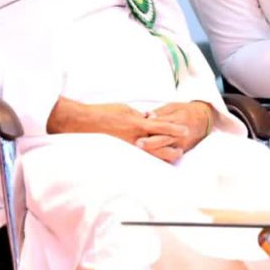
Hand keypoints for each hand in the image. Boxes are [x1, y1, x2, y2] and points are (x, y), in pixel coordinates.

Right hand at [46, 97, 188, 162]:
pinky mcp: (122, 153)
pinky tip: (153, 161)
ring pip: (151, 154)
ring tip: (172, 156)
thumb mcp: (124, 109)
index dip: (174, 128)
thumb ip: (138, 115)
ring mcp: (129, 147)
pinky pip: (139, 158)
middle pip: (160, 145)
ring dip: (163, 155)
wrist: (83, 122)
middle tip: (181, 150)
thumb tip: (149, 118)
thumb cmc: (103, 113)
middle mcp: (136, 138)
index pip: (162, 126)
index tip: (185, 130)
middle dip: (172, 147)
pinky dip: (148, 158)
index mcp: (138, 123)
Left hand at [140, 101, 212, 157]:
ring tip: (143, 152)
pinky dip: (160, 156)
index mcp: (178, 119)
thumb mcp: (173, 107)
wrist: (204, 120)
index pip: (162, 123)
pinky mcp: (182, 150)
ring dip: (154, 151)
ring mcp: (182, 143)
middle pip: (164, 138)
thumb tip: (146, 115)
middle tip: (138, 143)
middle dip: (151, 142)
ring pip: (166, 150)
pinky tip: (150, 157)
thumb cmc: (185, 111)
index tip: (139, 125)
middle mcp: (180, 133)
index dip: (150, 124)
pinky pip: (170, 156)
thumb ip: (159, 112)